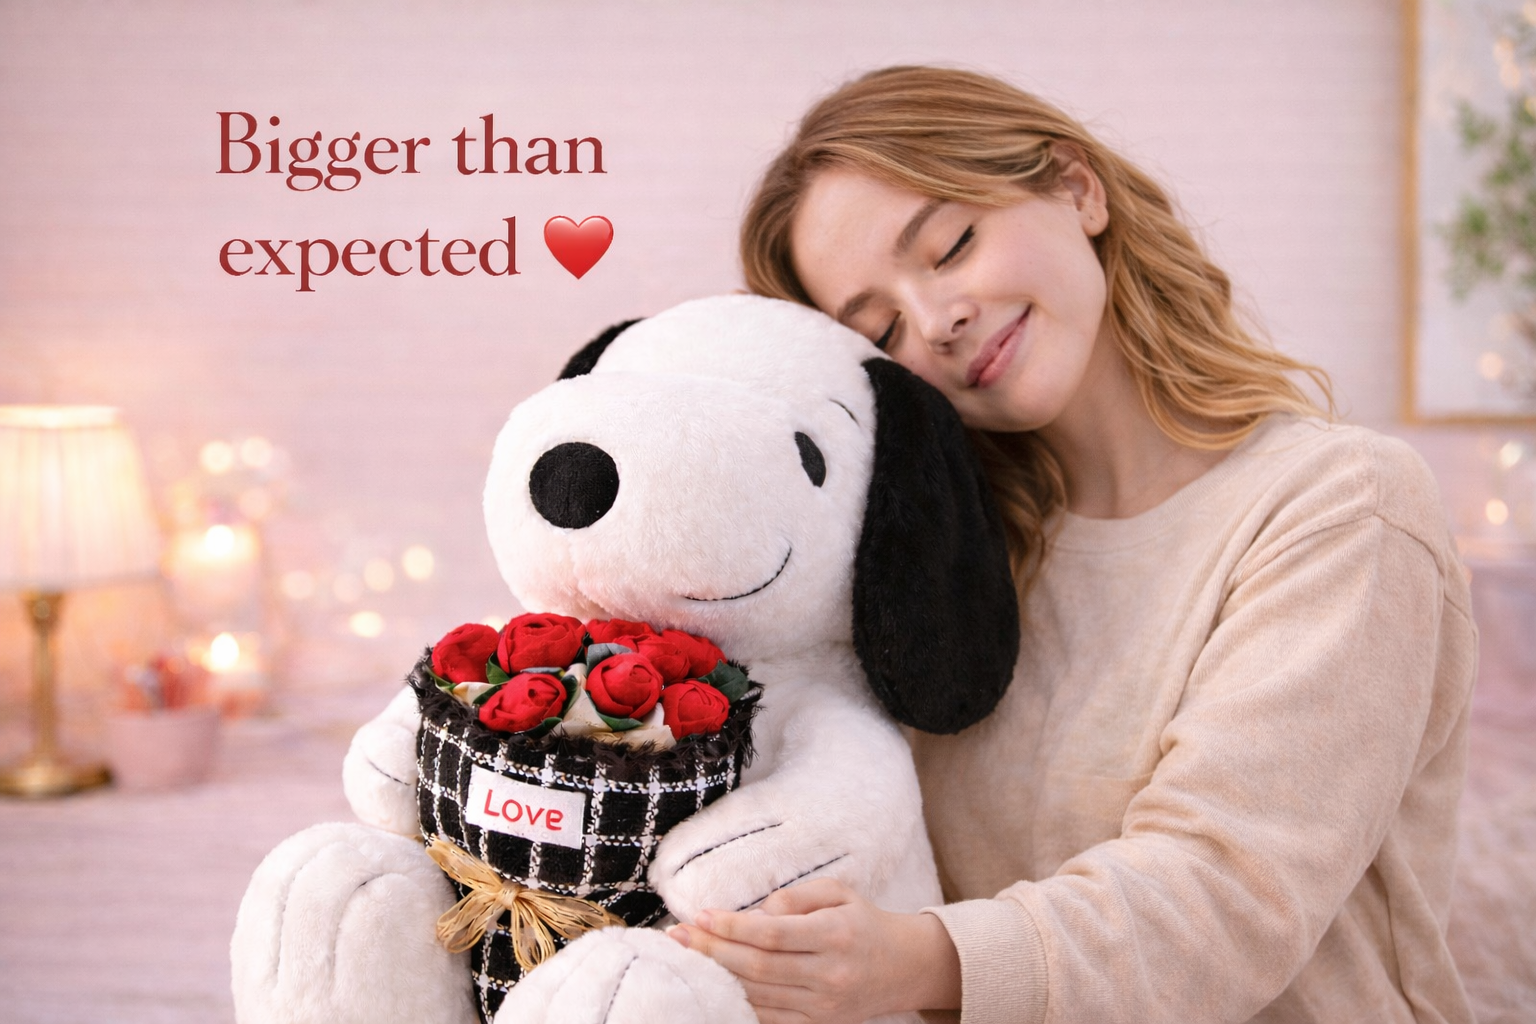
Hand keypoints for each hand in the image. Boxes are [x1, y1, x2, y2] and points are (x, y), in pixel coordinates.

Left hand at [666, 878, 960, 1023]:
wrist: (905, 967)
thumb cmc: (864, 921)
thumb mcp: (838, 892)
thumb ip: (795, 897)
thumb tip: (754, 912)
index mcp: (835, 934)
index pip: (773, 934)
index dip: (732, 927)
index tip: (701, 916)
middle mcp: (829, 973)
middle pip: (759, 967)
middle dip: (713, 951)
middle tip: (678, 935)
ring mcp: (823, 1004)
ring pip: (758, 994)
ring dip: (717, 976)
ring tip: (687, 957)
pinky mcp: (818, 1023)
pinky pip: (769, 1016)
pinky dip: (738, 1002)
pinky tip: (714, 985)